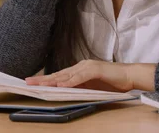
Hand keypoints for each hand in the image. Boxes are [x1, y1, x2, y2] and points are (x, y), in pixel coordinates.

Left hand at [25, 60, 155, 91]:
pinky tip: (61, 85)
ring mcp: (88, 66)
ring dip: (52, 80)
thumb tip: (64, 93)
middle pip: (59, 74)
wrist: (130, 76)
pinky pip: (80, 77)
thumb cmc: (113, 83)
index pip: (59, 76)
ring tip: (40, 84)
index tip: (33, 83)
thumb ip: (80, 88)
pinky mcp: (96, 69)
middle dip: (43, 79)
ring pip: (66, 75)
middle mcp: (81, 66)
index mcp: (79, 70)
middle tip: (28, 82)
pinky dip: (70, 81)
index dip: (45, 80)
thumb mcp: (92, 87)